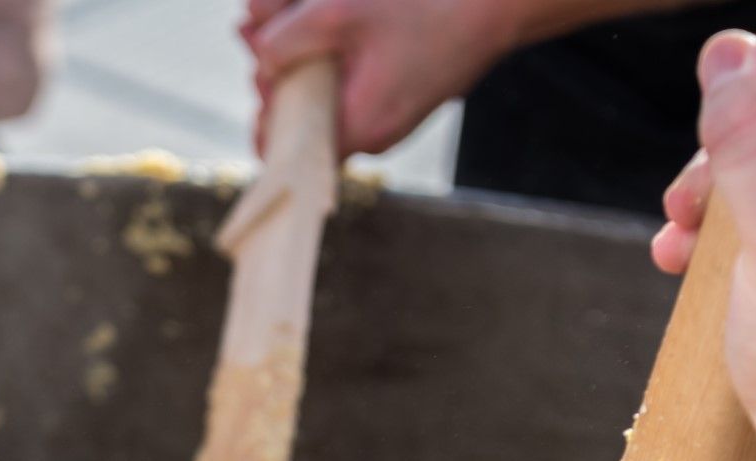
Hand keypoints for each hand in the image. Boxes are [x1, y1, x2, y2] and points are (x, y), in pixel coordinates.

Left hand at [241, 0, 509, 154]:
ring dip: (303, 63)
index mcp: (356, 130)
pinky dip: (333, 62)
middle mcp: (372, 137)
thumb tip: (258, 58)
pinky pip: (352, 91)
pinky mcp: (401, 99)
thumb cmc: (424, 7)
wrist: (497, 4)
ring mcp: (389, 120)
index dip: (264, 113)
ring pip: (326, 101)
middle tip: (257, 26)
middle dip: (279, 75)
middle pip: (303, 122)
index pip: (286, 150)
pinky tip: (328, 27)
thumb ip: (286, 40)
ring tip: (293, 18)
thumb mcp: (339, 14)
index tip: (259, 68)